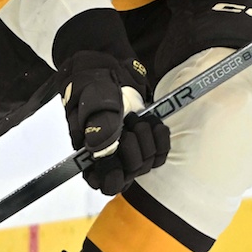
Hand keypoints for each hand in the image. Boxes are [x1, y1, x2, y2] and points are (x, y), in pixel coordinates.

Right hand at [60, 50, 169, 194]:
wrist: (107, 67)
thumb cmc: (91, 83)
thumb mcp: (91, 97)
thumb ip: (97, 121)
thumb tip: (101, 147)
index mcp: (89, 156)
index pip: (105, 184)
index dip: (116, 173)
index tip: (120, 147)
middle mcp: (110, 158)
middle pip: (131, 173)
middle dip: (133, 145)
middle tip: (127, 121)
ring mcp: (130, 151)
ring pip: (148, 162)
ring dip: (146, 136)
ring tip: (135, 117)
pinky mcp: (146, 141)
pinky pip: (161, 152)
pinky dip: (161, 136)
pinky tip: (152, 121)